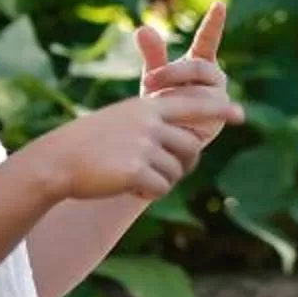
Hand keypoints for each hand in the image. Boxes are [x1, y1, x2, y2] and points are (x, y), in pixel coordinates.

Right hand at [36, 84, 240, 202]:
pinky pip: (162, 188)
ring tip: (133, 176)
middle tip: (156, 172)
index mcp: (147, 107)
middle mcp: (149, 123)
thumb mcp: (122, 121)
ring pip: (177, 171)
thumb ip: (153, 125)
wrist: (56, 161)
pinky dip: (149, 192)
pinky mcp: (137, 170)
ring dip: (161, 180)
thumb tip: (188, 142)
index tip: (241, 114)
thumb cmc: (88, 144)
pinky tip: (128, 186)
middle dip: (181, 165)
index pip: (193, 104)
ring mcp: (144, 145)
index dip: (219, 110)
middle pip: (190, 148)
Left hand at [138, 1, 234, 115]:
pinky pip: (201, 112)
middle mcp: (214, 77)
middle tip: (147, 82)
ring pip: (199, 92)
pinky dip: (182, 115)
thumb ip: (152, 54)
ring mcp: (219, 97)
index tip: (219, 4)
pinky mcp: (218, 117)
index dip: (213, 23)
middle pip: (196, 67)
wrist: (165, 139)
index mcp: (200, 61)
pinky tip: (171, 120)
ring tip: (155, 106)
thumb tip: (142, 28)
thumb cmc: (161, 103)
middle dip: (170, 73)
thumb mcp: (154, 77)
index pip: (208, 40)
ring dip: (174, 98)